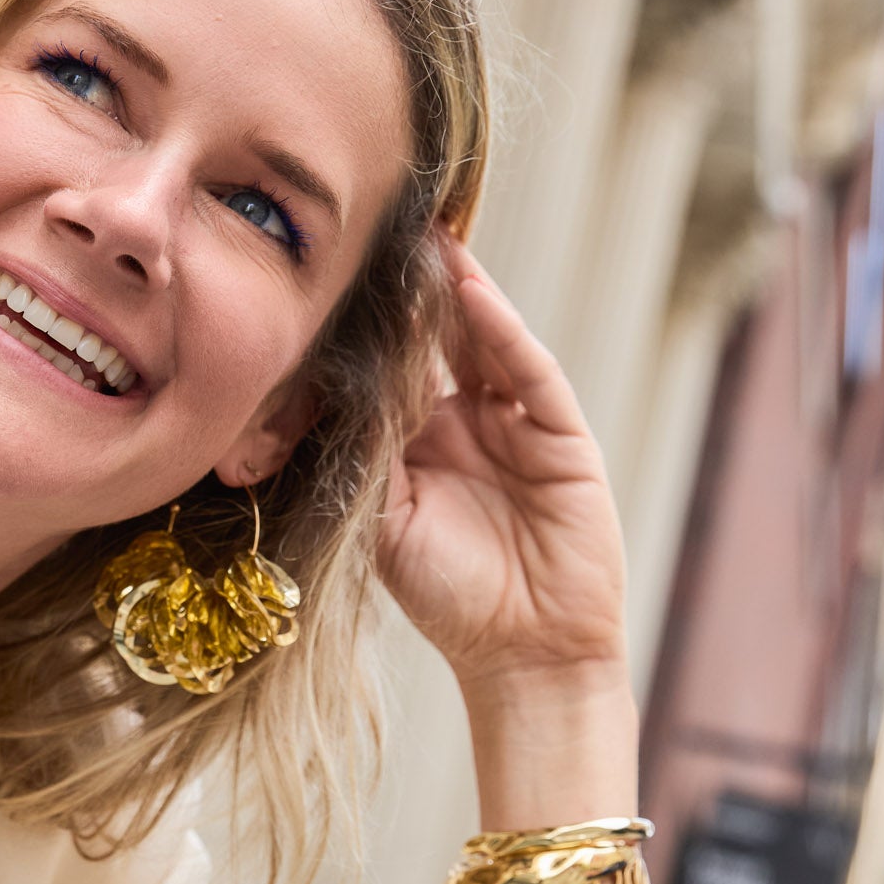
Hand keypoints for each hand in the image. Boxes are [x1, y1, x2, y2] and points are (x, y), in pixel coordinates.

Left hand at [375, 239, 629, 698]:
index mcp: (414, 448)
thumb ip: (364, 457)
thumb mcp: (384, 524)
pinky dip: (500, 331)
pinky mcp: (559, 432)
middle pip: (436, 342)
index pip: (389, 372)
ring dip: (455, 292)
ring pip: (481, 341)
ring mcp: (514, 424)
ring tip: (426, 239)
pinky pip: (526, 371)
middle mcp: (463, 425)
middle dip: (411, 292)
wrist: (523, 653)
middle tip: (378, 230)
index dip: (367, 329)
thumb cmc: (447, 599)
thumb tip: (324, 390)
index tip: (330, 279)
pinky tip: (471, 293)